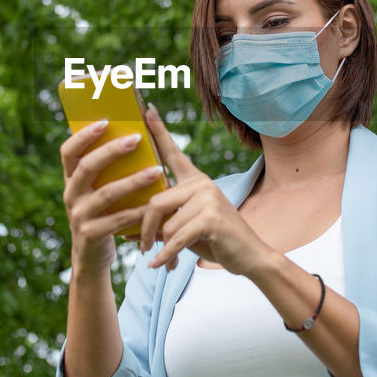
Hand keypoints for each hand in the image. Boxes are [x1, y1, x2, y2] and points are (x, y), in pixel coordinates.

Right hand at [60, 120, 164, 273]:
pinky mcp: (90, 234)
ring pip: (106, 193)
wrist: (92, 257)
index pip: (68, 151)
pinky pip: (118, 219)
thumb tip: (134, 136)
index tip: (105, 120)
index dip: (83, 135)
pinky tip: (155, 203)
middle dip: (112, 151)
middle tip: (137, 138)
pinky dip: (138, 211)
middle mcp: (70, 194)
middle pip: (87, 167)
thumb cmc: (103, 214)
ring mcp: (78, 216)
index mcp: (71, 179)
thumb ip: (106, 170)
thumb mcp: (97, 191)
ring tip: (156, 171)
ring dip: (133, 181)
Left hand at [140, 105, 271, 276]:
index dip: (157, 131)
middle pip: (155, 201)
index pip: (172, 153)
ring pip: (166, 224)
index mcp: (195, 180)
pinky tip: (160, 267)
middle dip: (145, 228)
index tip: (145, 109)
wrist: (250, 256)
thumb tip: (126, 231)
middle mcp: (201, 183)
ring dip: (161, 248)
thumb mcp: (185, 227)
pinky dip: (166, 256)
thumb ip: (163, 221)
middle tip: (141, 248)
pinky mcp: (211, 218)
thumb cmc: (214, 240)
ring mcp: (208, 198)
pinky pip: (176, 238)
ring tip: (162, 261)